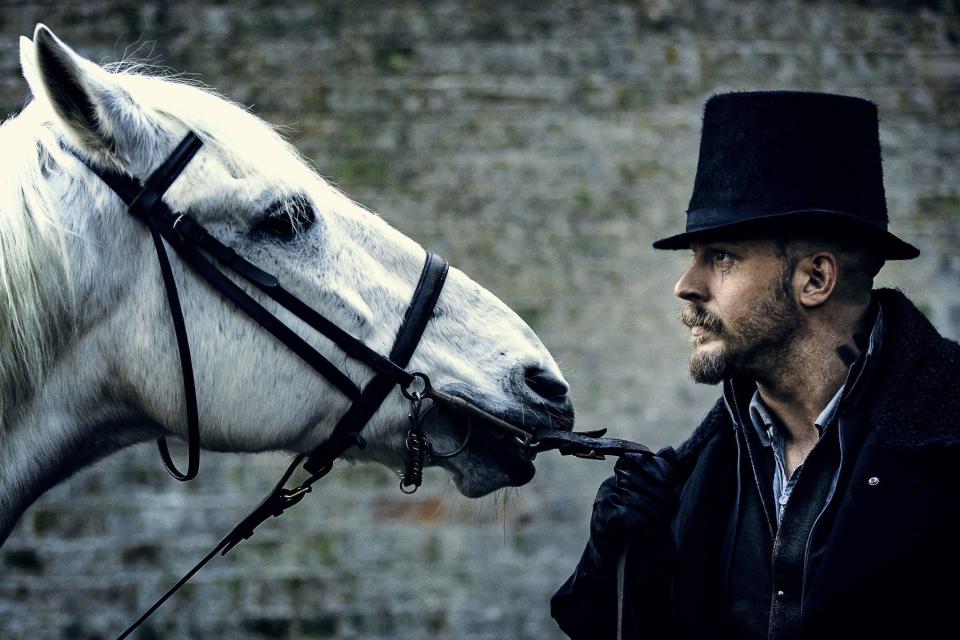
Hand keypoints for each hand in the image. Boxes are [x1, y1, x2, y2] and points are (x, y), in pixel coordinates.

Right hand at [585, 446, 677, 569]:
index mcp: (623, 473)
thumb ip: (661, 473)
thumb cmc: (639, 523)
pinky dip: (640, 525)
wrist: (617, 554)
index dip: (659, 469)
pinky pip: (628, 514)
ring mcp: (605, 497)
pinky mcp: (602, 516)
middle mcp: (612, 481)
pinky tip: (643, 532)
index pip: (642, 459)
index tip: (670, 480)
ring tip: (657, 527)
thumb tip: (669, 449)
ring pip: (638, 499)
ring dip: (653, 516)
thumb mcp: (654, 497)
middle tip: (668, 513)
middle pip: (643, 480)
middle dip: (662, 498)